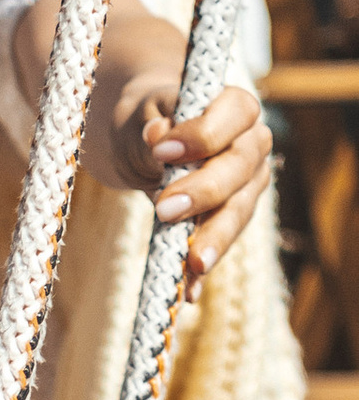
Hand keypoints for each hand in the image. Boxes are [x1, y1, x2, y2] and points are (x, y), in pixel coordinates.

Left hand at [113, 74, 271, 293]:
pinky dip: (201, 270)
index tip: (161, 150)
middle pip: (240, 169)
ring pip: (238, 212)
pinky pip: (219, 243)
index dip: (203, 135)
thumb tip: (156, 136)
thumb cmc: (152, 120)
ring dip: (214, 238)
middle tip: (164, 210)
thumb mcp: (145, 113)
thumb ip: (152, 123)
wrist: (151, 143)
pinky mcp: (232, 217)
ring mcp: (249, 184)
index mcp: (237, 109)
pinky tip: (189, 291)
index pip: (237, 114)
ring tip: (192, 263)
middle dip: (204, 191)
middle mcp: (253, 145)